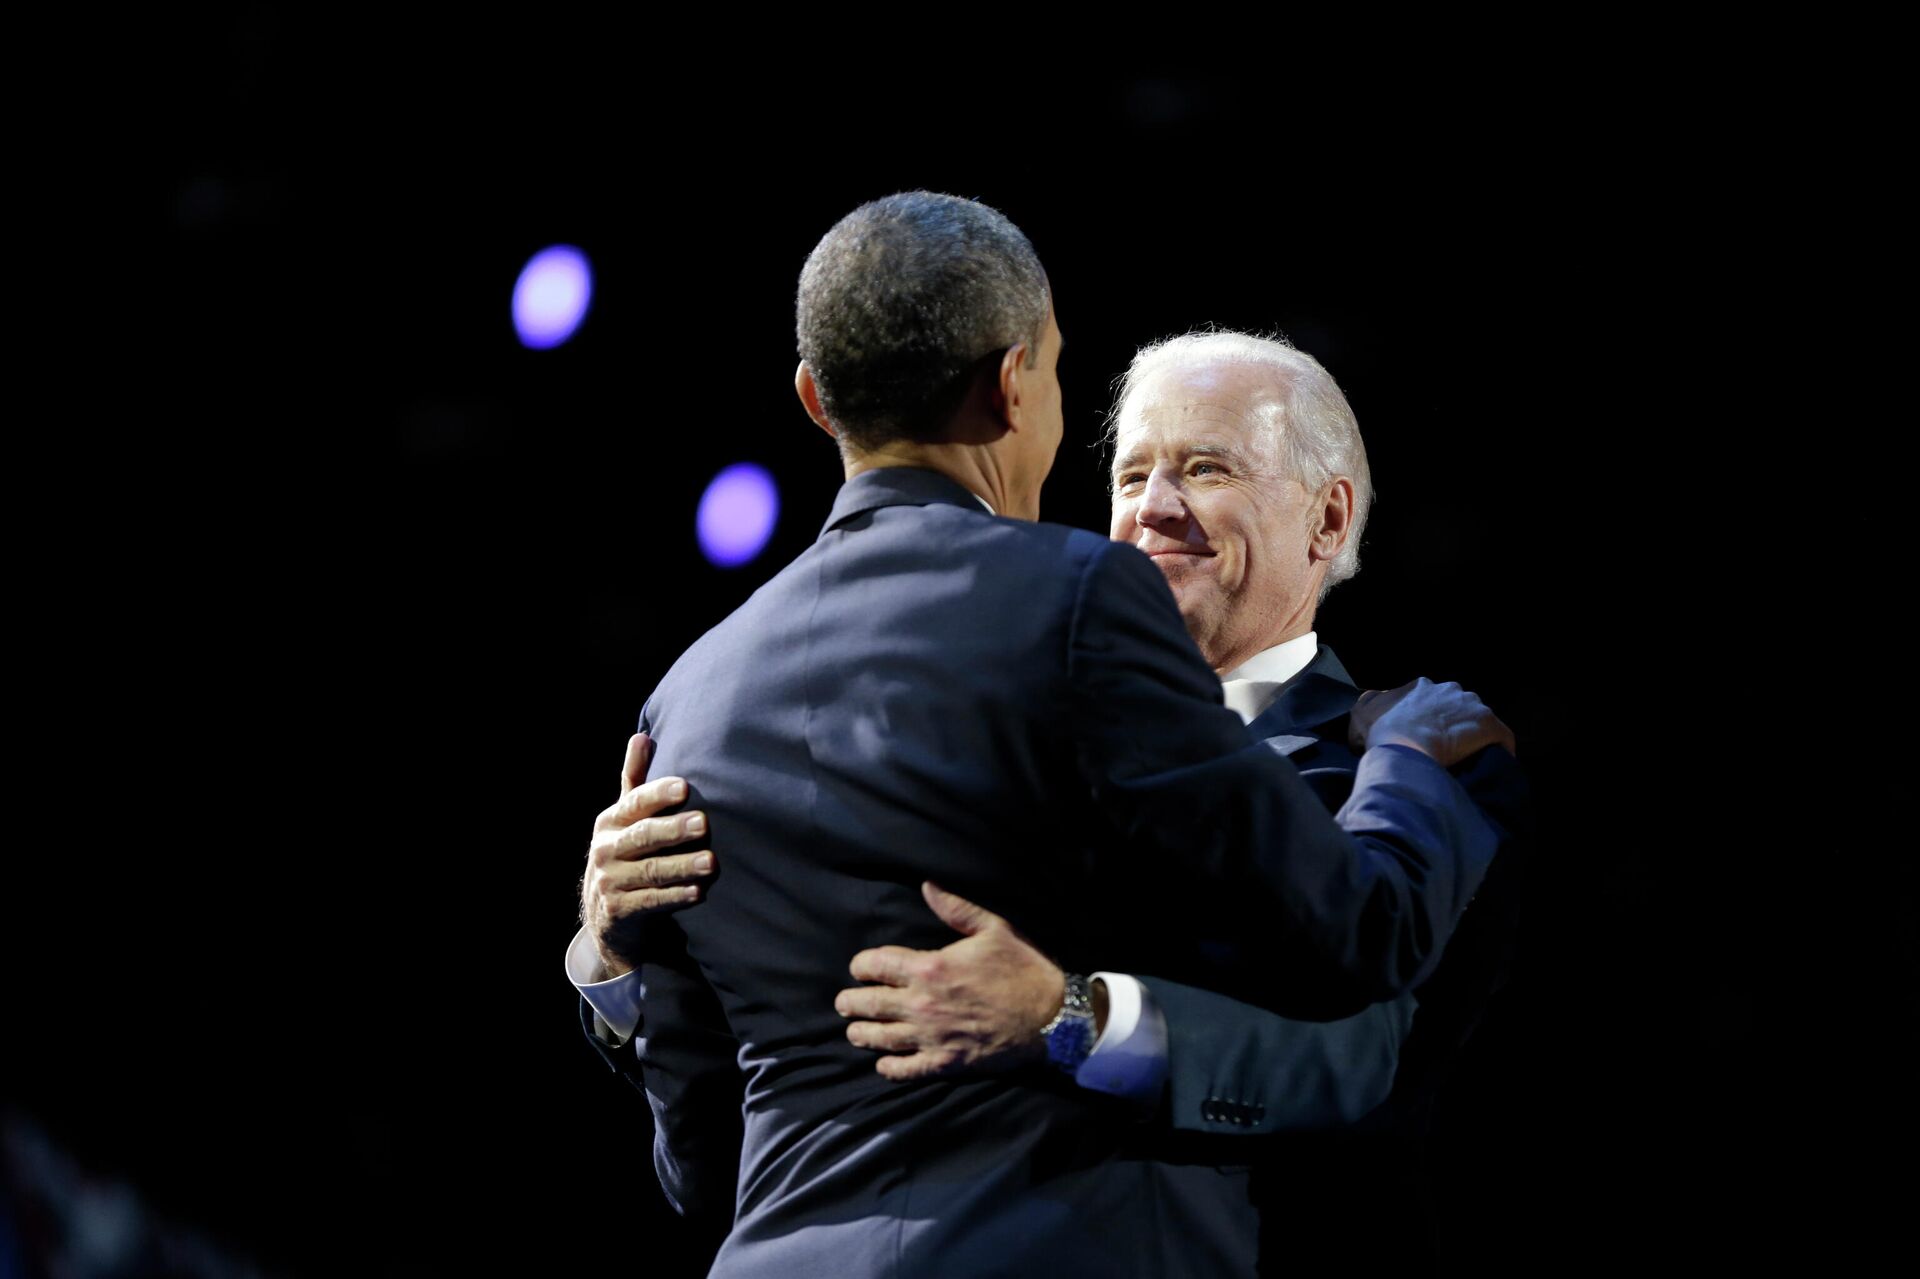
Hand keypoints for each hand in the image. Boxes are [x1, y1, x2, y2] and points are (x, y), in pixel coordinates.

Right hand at [581, 732, 717, 977]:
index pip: (634, 802)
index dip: (658, 794)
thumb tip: (642, 736)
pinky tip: (698, 892)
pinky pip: (651, 903)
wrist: (608, 915)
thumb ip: (634, 780)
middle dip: (674, 830)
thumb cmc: (627, 854)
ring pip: (651, 871)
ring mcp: (610, 882)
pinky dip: (675, 897)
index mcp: (610, 821)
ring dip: (682, 867)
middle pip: (644, 837)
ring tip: (712, 862)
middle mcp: (606, 849)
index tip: (684, 787)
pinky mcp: (620, 912)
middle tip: (704, 824)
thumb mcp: (625, 818)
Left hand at [834, 883, 1063, 1081]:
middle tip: (843, 1003)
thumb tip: (926, 886)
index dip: (861, 966)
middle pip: (870, 1004)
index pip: (876, 965)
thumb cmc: (1023, 968)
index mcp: (929, 967)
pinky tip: (883, 1064)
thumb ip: (955, 908)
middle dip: (851, 1003)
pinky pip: (906, 1070)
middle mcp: (922, 1004)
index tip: (859, 968)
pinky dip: (890, 1068)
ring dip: (861, 1034)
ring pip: (881, 1038)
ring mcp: (932, 1036)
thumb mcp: (993, 928)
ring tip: (853, 1032)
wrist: (1053, 1017)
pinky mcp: (946, 1062)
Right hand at [1349, 677, 1516, 767]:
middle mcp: (1450, 689)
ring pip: (1482, 721)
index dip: (1435, 719)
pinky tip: (1494, 765)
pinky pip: (1503, 737)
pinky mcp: (1489, 724)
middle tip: (1449, 748)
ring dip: (1477, 737)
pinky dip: (1501, 750)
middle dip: (1458, 724)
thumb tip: (1368, 721)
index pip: (1436, 699)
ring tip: (1470, 759)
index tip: (1431, 735)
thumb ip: (1376, 711)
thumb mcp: (1369, 716)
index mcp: (1423, 687)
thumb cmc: (1384, 737)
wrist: (1404, 748)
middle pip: (1462, 706)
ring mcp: (1471, 705)